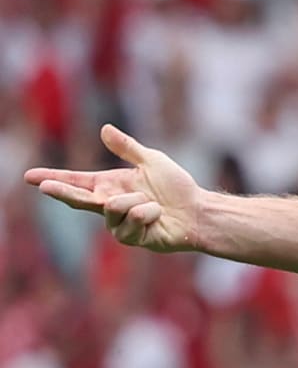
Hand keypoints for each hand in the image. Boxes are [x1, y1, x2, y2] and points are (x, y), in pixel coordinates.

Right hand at [24, 125, 200, 252]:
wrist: (197, 211)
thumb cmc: (177, 188)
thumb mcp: (152, 161)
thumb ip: (127, 148)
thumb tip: (104, 129)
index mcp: (111, 186)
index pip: (77, 182)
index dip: (54, 179)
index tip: (30, 176)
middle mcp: (110, 206)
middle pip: (78, 200)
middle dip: (61, 193)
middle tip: (44, 187)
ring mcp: (119, 224)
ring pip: (113, 208)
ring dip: (137, 201)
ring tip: (154, 203)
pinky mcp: (132, 238)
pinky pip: (132, 220)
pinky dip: (148, 213)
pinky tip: (158, 215)